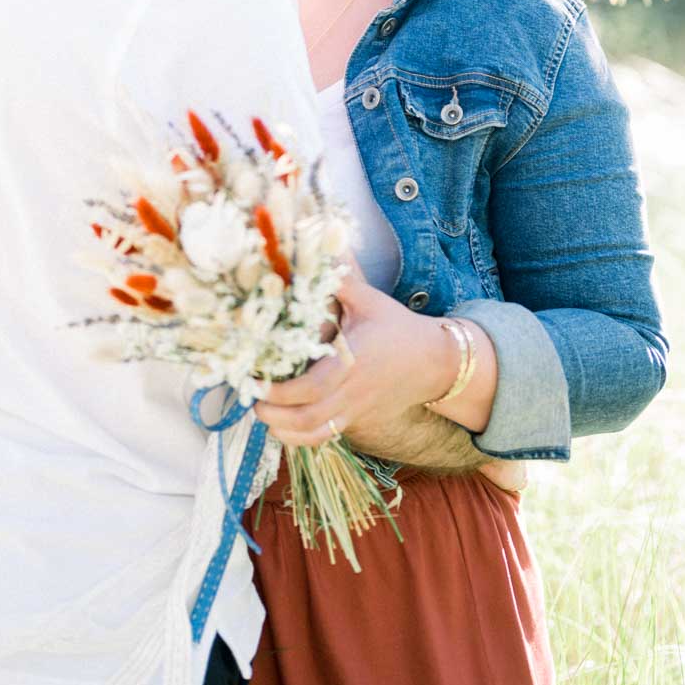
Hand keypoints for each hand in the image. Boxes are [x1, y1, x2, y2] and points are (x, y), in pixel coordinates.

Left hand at [252, 260, 456, 451]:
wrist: (434, 362)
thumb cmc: (397, 326)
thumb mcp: (368, 298)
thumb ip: (339, 278)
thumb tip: (314, 247)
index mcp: (352, 360)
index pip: (312, 387)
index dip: (280, 392)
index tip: (256, 382)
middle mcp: (352, 391)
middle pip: (309, 418)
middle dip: (274, 415)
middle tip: (251, 400)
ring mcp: (356, 410)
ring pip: (316, 434)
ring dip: (284, 431)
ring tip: (264, 415)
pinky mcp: (358, 420)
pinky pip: (326, 437)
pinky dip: (302, 438)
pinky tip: (284, 427)